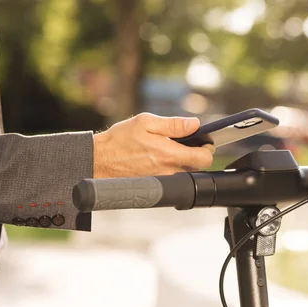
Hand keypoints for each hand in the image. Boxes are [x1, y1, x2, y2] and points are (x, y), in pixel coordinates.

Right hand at [92, 113, 214, 178]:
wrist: (99, 160)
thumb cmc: (119, 140)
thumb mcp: (146, 122)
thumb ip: (173, 124)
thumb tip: (195, 124)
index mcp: (169, 155)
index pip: (204, 159)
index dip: (208, 149)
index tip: (204, 141)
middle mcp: (169, 171)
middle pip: (197, 167)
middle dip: (197, 154)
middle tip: (187, 141)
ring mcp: (163, 180)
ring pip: (186, 172)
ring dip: (185, 160)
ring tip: (172, 147)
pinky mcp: (156, 183)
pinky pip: (173, 176)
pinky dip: (173, 166)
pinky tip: (161, 156)